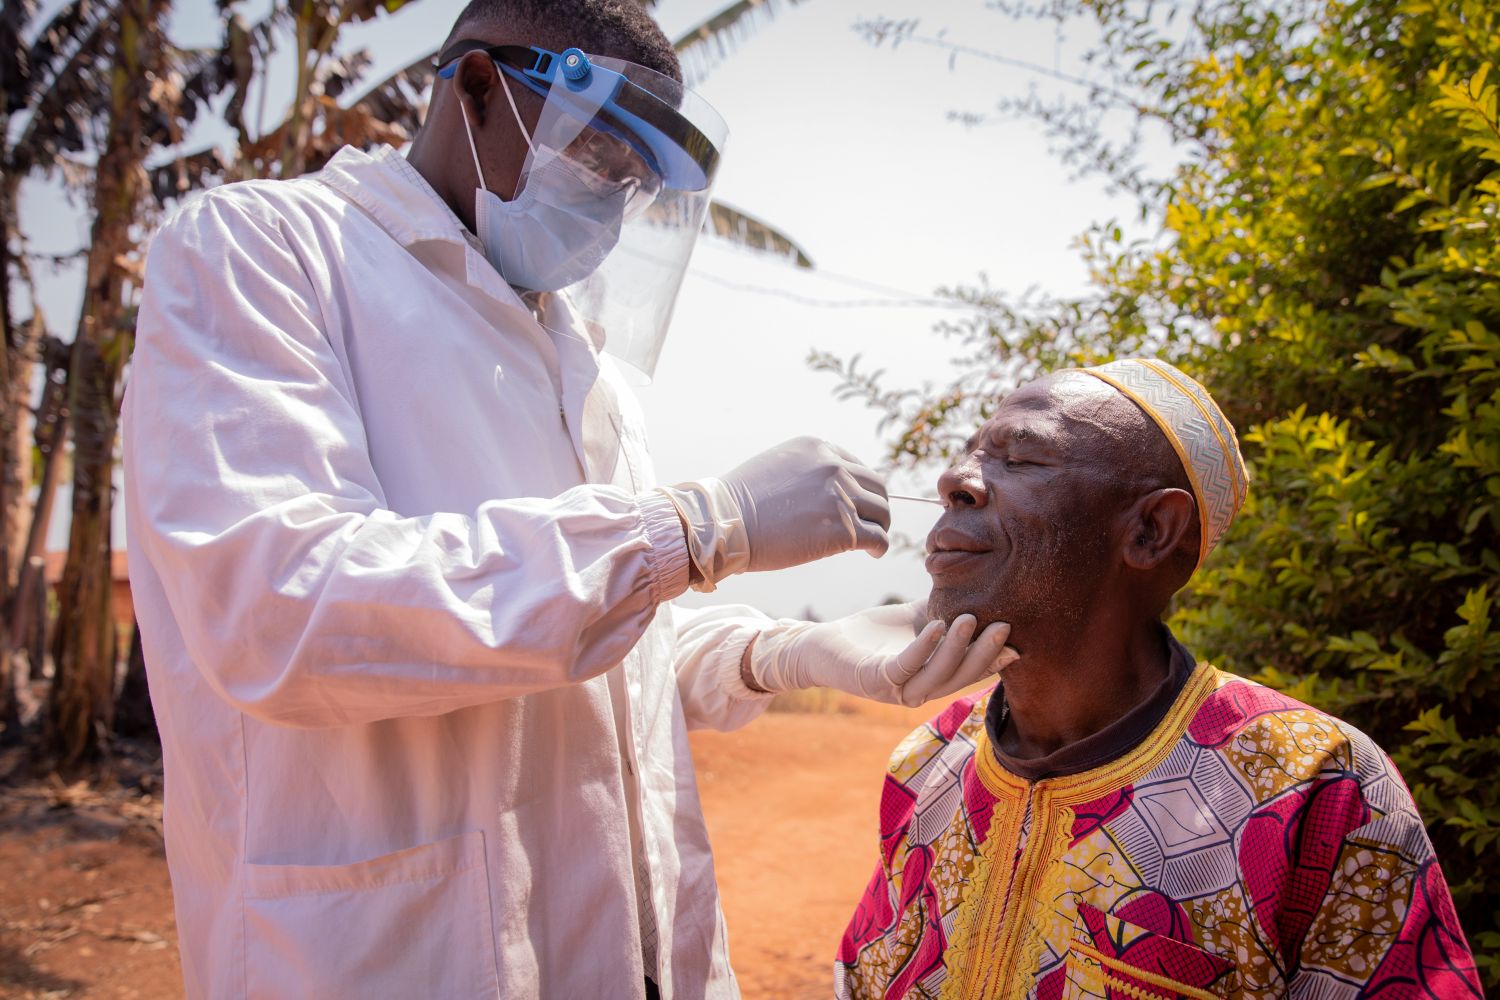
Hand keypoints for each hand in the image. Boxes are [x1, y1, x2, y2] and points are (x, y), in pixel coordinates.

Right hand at [658, 437, 889, 591]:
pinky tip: (873, 553)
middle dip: (874, 505)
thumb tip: (820, 492)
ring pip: (882, 511)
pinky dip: (880, 547)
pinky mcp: (844, 529)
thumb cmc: (739, 502)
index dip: (859, 488)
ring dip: (879, 525)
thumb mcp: (776, 466)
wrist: (724, 523)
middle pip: (877, 486)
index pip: (856, 466)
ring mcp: (841, 497)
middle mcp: (834, 467)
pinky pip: (878, 537)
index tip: (856, 504)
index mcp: (818, 448)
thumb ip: (804, 470)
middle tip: (869, 522)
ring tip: (872, 539)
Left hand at [746, 601, 1017, 707]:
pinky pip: (904, 666)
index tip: (1018, 643)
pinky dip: (923, 647)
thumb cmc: (872, 633)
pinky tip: (937, 626)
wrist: (822, 645)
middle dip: (984, 655)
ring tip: (972, 619)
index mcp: (931, 677)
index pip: (968, 672)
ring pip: (936, 675)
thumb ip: (944, 609)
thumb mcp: (914, 619)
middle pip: (959, 677)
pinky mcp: (874, 679)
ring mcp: (896, 689)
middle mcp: (918, 689)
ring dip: (957, 650)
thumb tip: (975, 584)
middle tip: (1004, 627)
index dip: (993, 661)